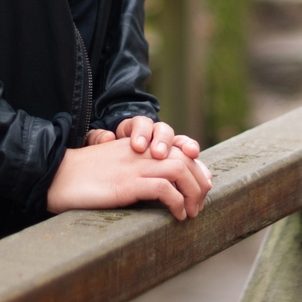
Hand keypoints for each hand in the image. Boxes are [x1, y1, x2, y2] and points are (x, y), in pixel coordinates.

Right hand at [48, 135, 213, 219]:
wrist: (56, 177)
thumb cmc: (83, 178)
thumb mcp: (115, 167)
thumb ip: (135, 169)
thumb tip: (160, 189)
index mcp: (137, 145)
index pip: (178, 147)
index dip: (196, 165)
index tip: (203, 183)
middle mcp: (139, 151)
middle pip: (185, 158)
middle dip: (200, 181)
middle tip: (200, 204)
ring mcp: (134, 166)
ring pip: (180, 170)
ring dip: (193, 193)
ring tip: (192, 212)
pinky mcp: (127, 184)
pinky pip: (163, 189)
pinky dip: (177, 203)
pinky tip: (176, 216)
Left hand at [84, 115, 200, 161]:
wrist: (114, 170)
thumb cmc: (105, 159)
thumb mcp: (97, 148)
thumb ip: (98, 139)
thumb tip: (106, 137)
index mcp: (135, 129)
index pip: (140, 124)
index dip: (142, 133)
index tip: (137, 146)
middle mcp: (155, 136)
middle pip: (164, 131)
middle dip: (165, 141)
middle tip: (160, 154)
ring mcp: (169, 150)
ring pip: (181, 144)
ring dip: (187, 150)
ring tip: (191, 156)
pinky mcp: (179, 166)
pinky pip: (192, 164)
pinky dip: (199, 169)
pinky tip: (204, 177)